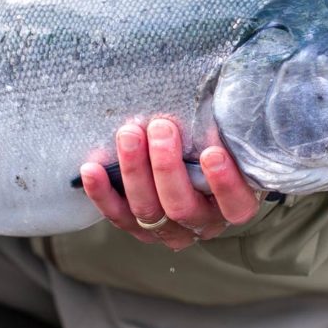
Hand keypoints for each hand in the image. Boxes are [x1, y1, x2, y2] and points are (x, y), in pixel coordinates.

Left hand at [79, 118, 260, 250]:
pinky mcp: (137, 225)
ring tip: (129, 134)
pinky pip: (117, 214)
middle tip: (160, 127)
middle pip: (181, 206)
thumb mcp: (234, 143)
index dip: (224, 183)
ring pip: (147, 209)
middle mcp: (202, 222)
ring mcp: (167, 228)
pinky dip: (102, 192)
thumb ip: (230, 129)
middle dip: (166, 166)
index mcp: (233, 206)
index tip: (212, 153)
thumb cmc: (221, 149)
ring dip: (134, 170)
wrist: (196, 167)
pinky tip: (93, 168)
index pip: (235, 205)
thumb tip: (220, 99)